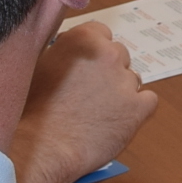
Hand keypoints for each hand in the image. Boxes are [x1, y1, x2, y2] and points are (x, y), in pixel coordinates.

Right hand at [11, 20, 156, 182]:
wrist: (42, 149)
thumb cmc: (32, 112)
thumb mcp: (38, 65)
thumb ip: (62, 50)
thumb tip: (71, 47)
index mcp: (83, 39)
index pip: (101, 33)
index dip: (92, 51)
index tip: (85, 66)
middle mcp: (108, 54)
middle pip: (118, 55)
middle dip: (107, 71)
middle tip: (89, 93)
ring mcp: (125, 81)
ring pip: (132, 79)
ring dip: (120, 91)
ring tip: (97, 112)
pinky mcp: (138, 108)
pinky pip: (148, 101)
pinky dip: (137, 110)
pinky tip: (118, 120)